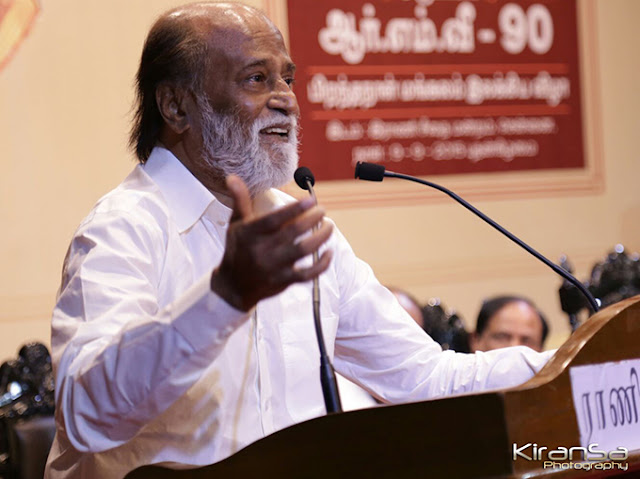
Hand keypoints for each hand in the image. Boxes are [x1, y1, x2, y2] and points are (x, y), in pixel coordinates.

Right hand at [210, 175, 333, 310]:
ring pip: (303, 250)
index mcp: (250, 234)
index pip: (275, 219)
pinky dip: (321, 264)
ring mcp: (274, 267)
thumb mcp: (236, 225)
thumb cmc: (237, 249)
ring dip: (321, 237)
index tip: (311, 200)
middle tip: (322, 211)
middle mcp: (262, 250)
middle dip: (312, 219)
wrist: (234, 285)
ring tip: (329, 226)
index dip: (294, 209)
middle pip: (293, 232)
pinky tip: (329, 252)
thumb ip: (240, 201)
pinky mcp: (284, 281)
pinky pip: (307, 274)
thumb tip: (233, 177)